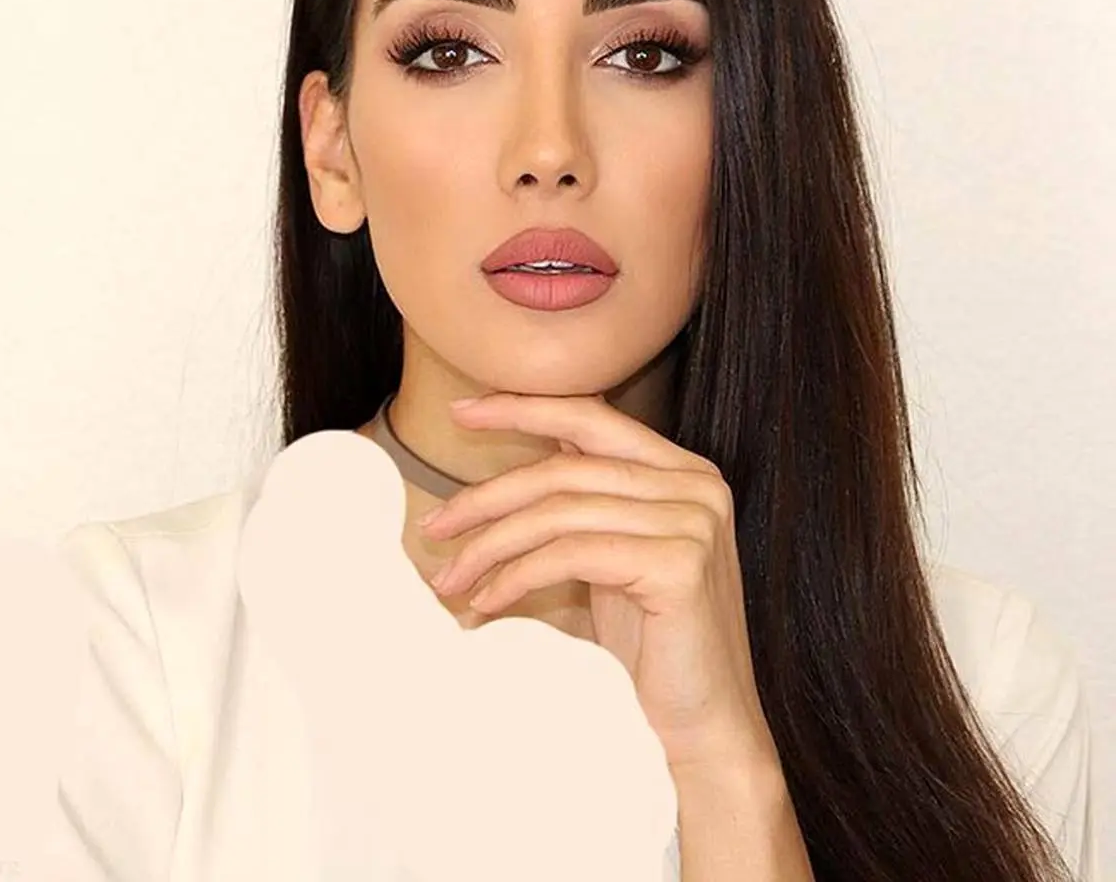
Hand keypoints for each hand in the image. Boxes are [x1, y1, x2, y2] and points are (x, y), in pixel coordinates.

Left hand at [420, 391, 778, 773]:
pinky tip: (487, 604)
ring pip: (560, 511)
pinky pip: (570, 554)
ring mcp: (692, 521)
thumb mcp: (613, 555)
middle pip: (565, 469)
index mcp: (683, 471)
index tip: (462, 411)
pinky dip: (516, 576)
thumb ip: (586, 502)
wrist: (704, 729)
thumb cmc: (651, 646)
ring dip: (491, 545)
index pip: (591, 416)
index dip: (522, 408)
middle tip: (433, 526)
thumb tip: (513, 467)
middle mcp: (697, 485)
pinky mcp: (679, 564)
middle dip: (488, 496)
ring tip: (450, 578)